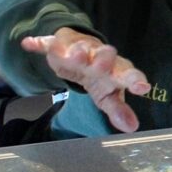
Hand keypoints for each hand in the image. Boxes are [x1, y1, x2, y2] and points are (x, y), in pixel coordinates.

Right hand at [21, 27, 150, 133]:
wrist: (80, 49)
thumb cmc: (99, 77)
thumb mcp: (108, 95)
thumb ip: (119, 110)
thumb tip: (132, 128)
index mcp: (116, 70)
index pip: (128, 75)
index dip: (135, 81)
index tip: (143, 87)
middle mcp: (101, 57)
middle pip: (106, 57)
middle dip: (104, 61)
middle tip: (104, 67)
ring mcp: (79, 49)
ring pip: (80, 49)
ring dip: (78, 52)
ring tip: (78, 56)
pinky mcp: (58, 45)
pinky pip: (48, 43)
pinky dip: (39, 43)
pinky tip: (29, 44)